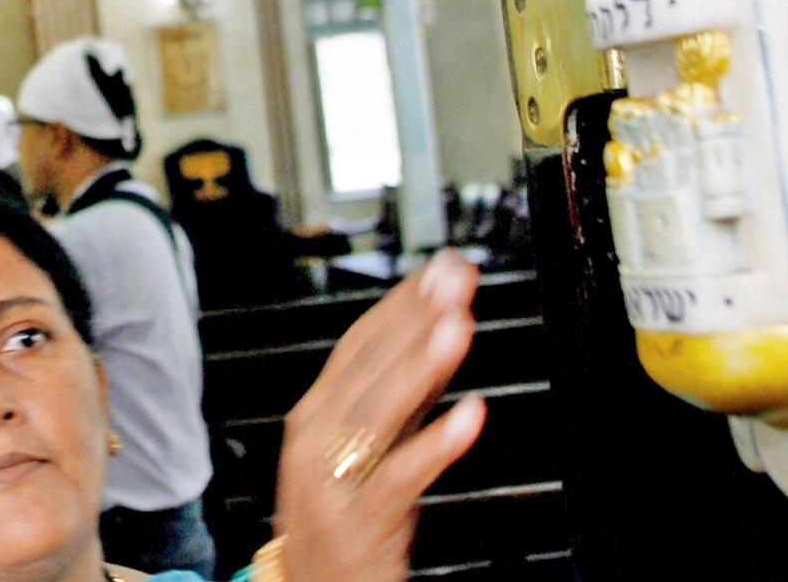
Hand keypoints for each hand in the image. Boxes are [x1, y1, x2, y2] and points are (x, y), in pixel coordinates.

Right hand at [272, 250, 485, 580]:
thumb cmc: (342, 515)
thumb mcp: (366, 444)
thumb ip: (403, 393)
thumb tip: (440, 332)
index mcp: (317, 411)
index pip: (360, 342)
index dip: (402, 301)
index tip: (440, 268)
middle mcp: (318, 437)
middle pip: (369, 367)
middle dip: (416, 318)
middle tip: (455, 280)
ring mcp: (334, 478)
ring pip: (379, 411)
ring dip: (420, 365)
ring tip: (457, 328)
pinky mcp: (359, 520)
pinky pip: (401, 475)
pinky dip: (436, 442)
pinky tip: (470, 415)